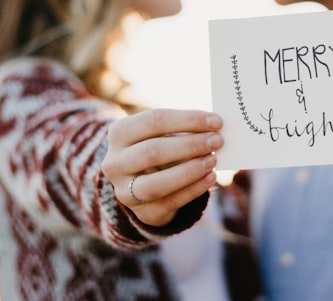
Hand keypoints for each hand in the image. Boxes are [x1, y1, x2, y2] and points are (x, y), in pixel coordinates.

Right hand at [101, 109, 223, 226]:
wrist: (140, 184)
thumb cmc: (159, 148)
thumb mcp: (163, 134)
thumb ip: (183, 130)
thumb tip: (214, 129)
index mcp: (119, 133)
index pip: (154, 121)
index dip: (188, 120)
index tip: (216, 121)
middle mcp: (115, 162)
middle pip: (153, 151)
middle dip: (190, 145)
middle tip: (217, 140)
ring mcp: (125, 191)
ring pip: (157, 184)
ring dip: (190, 170)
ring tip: (213, 160)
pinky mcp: (142, 212)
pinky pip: (170, 202)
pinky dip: (194, 189)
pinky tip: (211, 178)